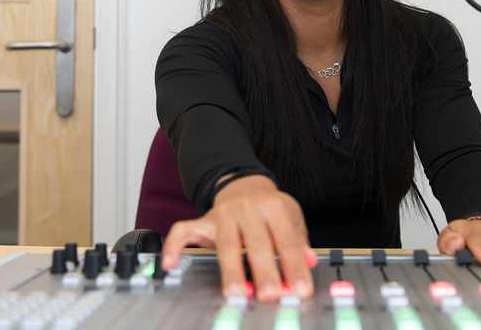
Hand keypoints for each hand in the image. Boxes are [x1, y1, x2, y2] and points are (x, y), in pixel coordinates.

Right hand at [161, 175, 317, 301]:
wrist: (244, 185)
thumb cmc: (269, 207)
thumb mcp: (290, 215)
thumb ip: (298, 239)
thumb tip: (310, 262)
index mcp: (273, 206)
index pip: (286, 239)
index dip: (294, 266)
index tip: (300, 289)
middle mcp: (247, 208)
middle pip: (256, 242)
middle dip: (264, 270)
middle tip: (270, 295)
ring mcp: (222, 214)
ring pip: (225, 243)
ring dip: (232, 271)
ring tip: (237, 294)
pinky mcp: (202, 220)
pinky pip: (182, 231)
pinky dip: (173, 247)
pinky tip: (170, 265)